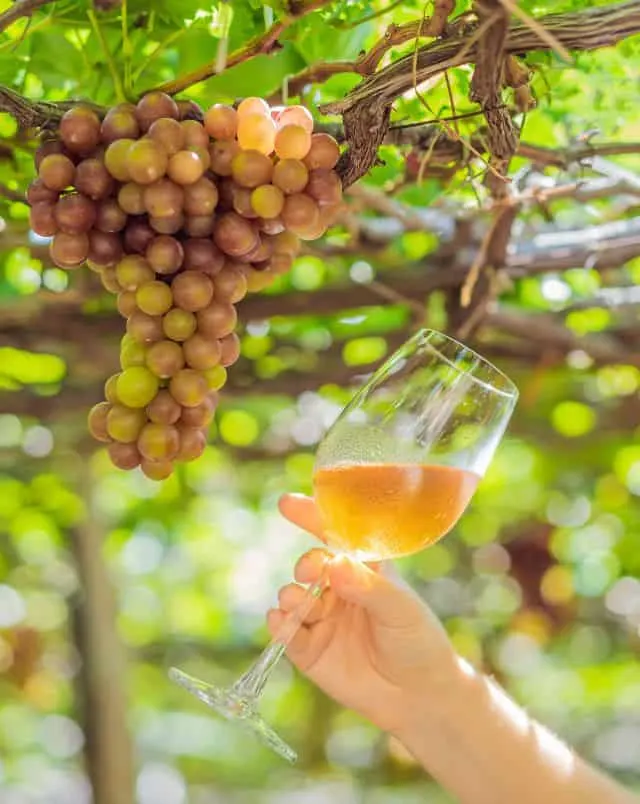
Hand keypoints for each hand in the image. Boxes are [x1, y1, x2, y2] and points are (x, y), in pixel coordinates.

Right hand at [267, 493, 458, 733]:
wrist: (420, 697)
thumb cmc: (418, 641)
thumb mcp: (400, 608)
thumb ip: (367, 586)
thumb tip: (333, 563)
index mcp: (363, 569)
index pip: (334, 536)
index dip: (310, 517)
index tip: (286, 504)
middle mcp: (339, 589)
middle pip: (309, 565)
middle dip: (306, 565)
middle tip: (311, 573)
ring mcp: (322, 619)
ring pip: (292, 596)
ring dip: (291, 596)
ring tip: (299, 603)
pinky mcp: (309, 650)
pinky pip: (285, 632)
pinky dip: (279, 625)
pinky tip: (282, 623)